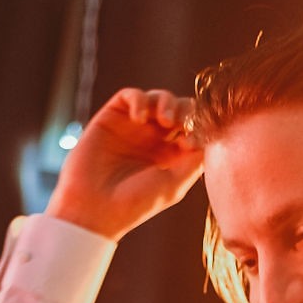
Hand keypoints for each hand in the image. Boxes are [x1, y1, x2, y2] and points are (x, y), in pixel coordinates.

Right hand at [46, 88, 202, 241]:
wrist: (94, 207)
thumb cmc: (135, 204)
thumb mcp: (173, 185)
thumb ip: (194, 161)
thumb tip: (208, 137)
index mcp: (172, 157)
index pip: (193, 129)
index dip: (198, 127)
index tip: (191, 141)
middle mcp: (154, 140)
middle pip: (179, 109)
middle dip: (184, 110)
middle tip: (178, 124)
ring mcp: (133, 128)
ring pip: (158, 98)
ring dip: (165, 102)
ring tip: (163, 120)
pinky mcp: (112, 117)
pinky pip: (131, 95)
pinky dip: (140, 99)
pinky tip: (139, 117)